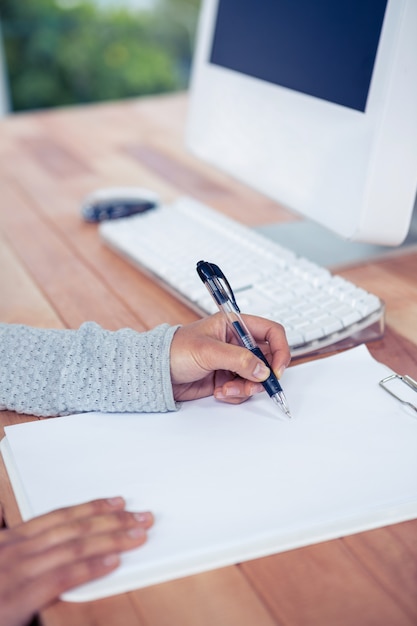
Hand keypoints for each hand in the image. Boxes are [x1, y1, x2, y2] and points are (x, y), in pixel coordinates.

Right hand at [0, 497, 153, 625]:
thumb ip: (16, 545)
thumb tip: (26, 526)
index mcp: (10, 540)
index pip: (59, 516)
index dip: (91, 507)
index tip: (118, 501)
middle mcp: (15, 549)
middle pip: (72, 527)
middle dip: (111, 519)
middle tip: (142, 515)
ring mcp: (16, 571)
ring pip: (73, 546)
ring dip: (111, 538)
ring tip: (138, 533)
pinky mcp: (18, 597)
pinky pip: (62, 576)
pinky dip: (91, 567)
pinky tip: (114, 561)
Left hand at [170, 312, 290, 402]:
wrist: (155, 373)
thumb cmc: (174, 351)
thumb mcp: (208, 351)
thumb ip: (238, 360)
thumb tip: (263, 369)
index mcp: (234, 325)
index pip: (270, 331)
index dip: (280, 349)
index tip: (277, 369)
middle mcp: (237, 343)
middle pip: (268, 359)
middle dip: (262, 375)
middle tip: (254, 384)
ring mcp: (233, 363)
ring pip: (257, 378)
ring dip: (246, 387)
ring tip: (227, 389)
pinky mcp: (227, 380)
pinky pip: (243, 389)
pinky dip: (235, 394)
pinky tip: (219, 391)